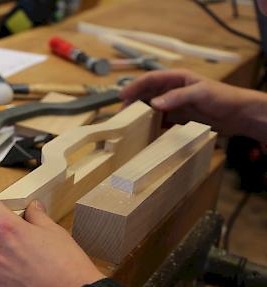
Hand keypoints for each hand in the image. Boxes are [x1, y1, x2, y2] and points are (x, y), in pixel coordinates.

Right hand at [120, 69, 266, 139]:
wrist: (240, 115)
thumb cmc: (224, 98)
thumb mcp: (201, 93)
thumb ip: (177, 97)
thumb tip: (153, 104)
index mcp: (177, 78)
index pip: (150, 79)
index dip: (134, 86)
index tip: (121, 96)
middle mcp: (173, 90)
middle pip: (146, 95)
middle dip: (132, 103)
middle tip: (121, 116)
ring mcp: (174, 105)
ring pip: (150, 109)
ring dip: (140, 116)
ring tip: (129, 126)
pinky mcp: (178, 118)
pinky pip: (160, 122)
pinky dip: (151, 127)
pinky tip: (145, 134)